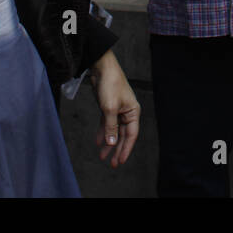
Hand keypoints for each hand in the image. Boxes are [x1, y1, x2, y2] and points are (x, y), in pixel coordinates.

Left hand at [90, 50, 138, 167]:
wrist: (101, 68)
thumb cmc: (110, 85)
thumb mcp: (109, 108)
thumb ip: (110, 127)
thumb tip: (112, 144)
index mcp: (133, 112)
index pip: (131, 135)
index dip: (126, 149)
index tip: (120, 162)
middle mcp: (127, 112)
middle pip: (123, 135)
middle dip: (117, 149)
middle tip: (113, 164)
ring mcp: (117, 110)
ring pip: (114, 131)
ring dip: (109, 143)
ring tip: (103, 157)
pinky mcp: (108, 107)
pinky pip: (107, 124)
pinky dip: (103, 133)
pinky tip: (98, 142)